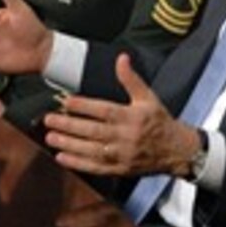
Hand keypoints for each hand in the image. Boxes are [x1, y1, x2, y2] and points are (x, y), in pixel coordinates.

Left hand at [43, 53, 198, 177]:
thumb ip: (131, 78)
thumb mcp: (148, 97)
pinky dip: (77, 163)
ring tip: (50, 138)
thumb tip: (122, 57)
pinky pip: (95, 167)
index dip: (84, 106)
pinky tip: (62, 157)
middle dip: (69, 126)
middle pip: (93, 131)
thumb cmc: (159, 120)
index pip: (104, 110)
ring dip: (68, 144)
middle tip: (50, 120)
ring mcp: (121, 155)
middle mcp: (125, 136)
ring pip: (90, 150)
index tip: (66, 101)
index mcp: (132, 117)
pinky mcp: (119, 169)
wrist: (175, 150)